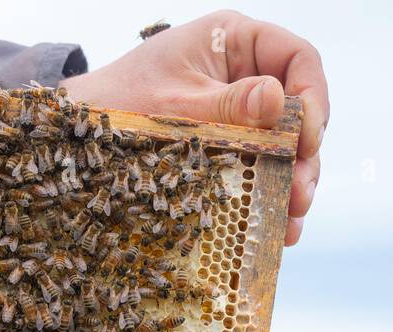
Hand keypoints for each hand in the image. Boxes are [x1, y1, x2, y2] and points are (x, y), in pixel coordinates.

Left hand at [60, 10, 328, 245]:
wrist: (78, 134)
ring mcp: (239, 113)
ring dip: (292, 183)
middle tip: (299, 194)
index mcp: (235, 41)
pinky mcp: (230, 148)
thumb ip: (227, 105)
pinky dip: (269, 197)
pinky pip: (260, 169)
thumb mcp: (174, 105)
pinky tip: (277, 228)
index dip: (313, 98)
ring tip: (291, 220)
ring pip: (284, 146)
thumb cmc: (118, 103)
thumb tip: (278, 99)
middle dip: (303, 155)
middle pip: (299, 110)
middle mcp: (245, 74)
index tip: (308, 140)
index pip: (298, 59)